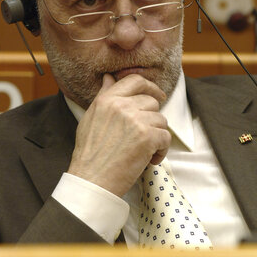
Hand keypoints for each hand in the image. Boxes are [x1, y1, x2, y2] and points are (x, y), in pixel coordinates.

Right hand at [67, 73, 170, 196]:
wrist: (92, 179)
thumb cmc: (90, 153)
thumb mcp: (91, 118)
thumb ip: (104, 96)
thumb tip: (109, 78)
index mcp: (107, 100)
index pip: (135, 80)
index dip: (150, 87)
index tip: (158, 96)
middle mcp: (122, 106)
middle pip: (152, 102)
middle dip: (152, 119)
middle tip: (144, 136)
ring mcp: (136, 120)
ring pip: (161, 120)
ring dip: (157, 136)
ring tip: (144, 150)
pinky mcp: (147, 137)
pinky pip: (166, 137)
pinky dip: (161, 150)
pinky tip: (149, 159)